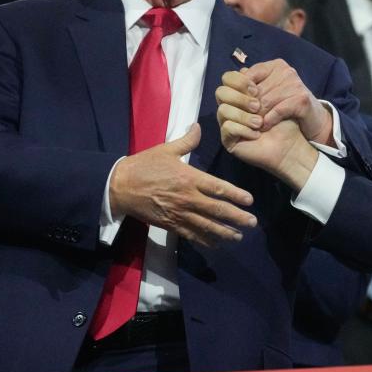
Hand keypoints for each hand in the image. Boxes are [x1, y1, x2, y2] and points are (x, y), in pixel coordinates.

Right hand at [109, 124, 255, 246]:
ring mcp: (179, 213)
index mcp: (189, 178)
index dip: (236, 195)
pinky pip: (191, 235)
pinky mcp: (170, 224)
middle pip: (217, 210)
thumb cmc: (144, 165)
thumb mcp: (165, 150)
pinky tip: (217, 245)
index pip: (218, 188)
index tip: (250, 200)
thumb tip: (198, 126)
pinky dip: (205, 241)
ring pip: (206, 226)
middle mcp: (187, 198)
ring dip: (224, 232)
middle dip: (237, 217)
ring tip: (239, 237)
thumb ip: (186, 141)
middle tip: (252, 222)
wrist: (119, 186)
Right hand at [216, 74, 319, 188]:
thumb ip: (262, 81)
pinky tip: (256, 134)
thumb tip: (245, 70)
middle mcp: (231, 107)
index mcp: (241, 93)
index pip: (228, 78)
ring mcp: (228, 123)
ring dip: (244, 115)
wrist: (290, 143)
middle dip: (240, 97)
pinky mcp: (228, 140)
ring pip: (223, 110)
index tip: (256, 89)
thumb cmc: (284, 119)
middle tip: (257, 106)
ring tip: (260, 123)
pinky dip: (243, 129)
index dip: (240, 81)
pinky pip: (227, 128)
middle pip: (220, 92)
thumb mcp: (277, 96)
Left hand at [239, 61, 333, 145]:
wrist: (312, 118)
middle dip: (249, 107)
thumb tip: (232, 76)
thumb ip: (253, 82)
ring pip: (265, 101)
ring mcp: (296, 84)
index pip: (249, 74)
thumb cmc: (287, 103)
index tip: (238, 105)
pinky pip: (278, 110)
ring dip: (258, 116)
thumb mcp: (269, 90)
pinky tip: (264, 126)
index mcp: (277, 65)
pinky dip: (269, 120)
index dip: (240, 91)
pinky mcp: (302, 100)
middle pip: (256, 90)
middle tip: (245, 118)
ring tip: (254, 124)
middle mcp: (287, 71)